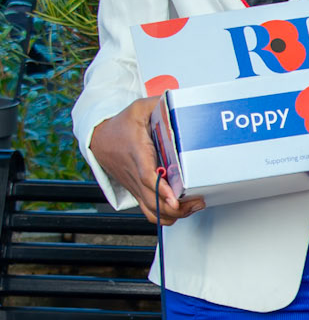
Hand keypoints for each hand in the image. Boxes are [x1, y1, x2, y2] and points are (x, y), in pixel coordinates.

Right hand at [89, 99, 203, 225]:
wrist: (99, 139)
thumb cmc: (120, 125)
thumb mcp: (139, 108)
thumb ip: (160, 105)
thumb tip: (178, 102)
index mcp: (137, 154)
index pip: (148, 177)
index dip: (162, 190)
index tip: (175, 198)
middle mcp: (135, 175)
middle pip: (153, 201)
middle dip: (176, 207)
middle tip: (197, 200)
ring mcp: (136, 186)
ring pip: (152, 211)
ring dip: (173, 215)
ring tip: (192, 206)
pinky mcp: (137, 192)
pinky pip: (149, 212)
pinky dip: (164, 217)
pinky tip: (179, 211)